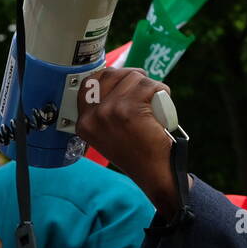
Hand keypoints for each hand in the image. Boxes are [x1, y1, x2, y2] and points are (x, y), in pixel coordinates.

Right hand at [74, 67, 179, 215]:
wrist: (152, 173)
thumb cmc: (136, 153)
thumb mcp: (108, 133)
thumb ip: (103, 110)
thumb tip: (113, 78)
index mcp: (85, 122)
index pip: (89, 82)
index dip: (110, 76)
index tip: (124, 79)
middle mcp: (93, 116)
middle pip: (112, 74)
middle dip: (132, 77)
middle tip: (145, 88)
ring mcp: (110, 111)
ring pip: (134, 78)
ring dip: (149, 86)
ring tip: (153, 103)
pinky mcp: (131, 110)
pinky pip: (151, 86)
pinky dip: (161, 91)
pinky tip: (161, 106)